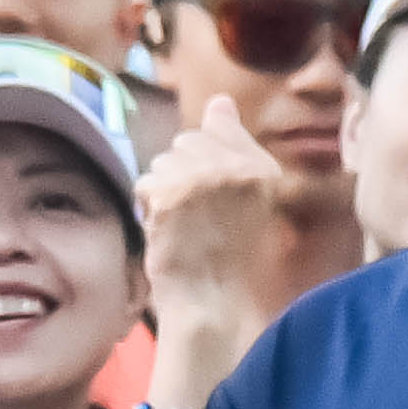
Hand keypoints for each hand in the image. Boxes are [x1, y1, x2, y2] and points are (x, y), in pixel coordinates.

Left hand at [139, 102, 294, 368]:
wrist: (215, 306)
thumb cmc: (235, 265)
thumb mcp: (252, 203)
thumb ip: (236, 149)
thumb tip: (219, 102)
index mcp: (262, 167)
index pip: (220, 124)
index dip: (205, 158)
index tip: (207, 190)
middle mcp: (234, 165)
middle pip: (187, 141)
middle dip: (183, 172)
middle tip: (195, 215)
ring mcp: (202, 177)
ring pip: (162, 162)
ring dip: (164, 191)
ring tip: (182, 226)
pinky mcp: (171, 194)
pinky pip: (145, 183)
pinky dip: (148, 208)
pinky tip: (165, 233)